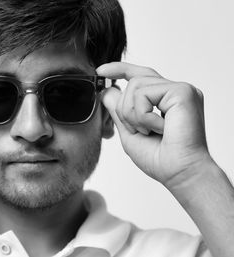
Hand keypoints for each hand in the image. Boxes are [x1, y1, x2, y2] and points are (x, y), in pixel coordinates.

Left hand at [97, 62, 212, 186]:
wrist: (180, 173)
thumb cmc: (161, 159)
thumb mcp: (130, 132)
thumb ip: (119, 111)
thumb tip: (107, 90)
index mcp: (166, 99)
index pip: (140, 76)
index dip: (120, 70)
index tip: (101, 72)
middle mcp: (175, 91)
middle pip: (135, 80)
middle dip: (125, 107)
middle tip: (136, 130)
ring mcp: (180, 90)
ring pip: (136, 85)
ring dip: (133, 113)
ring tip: (148, 131)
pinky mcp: (182, 92)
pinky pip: (145, 93)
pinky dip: (143, 115)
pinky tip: (158, 129)